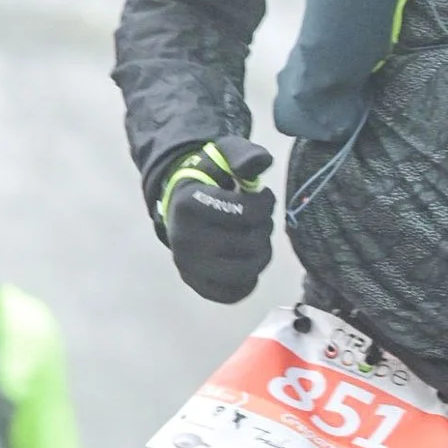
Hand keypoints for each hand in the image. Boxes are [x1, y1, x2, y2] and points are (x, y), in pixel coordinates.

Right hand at [158, 141, 275, 304]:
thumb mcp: (225, 155)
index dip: (266, 203)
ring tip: (256, 237)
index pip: (247, 213)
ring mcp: (188, 265)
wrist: (181, 203)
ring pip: (246, 270)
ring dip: (262, 252)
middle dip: (264, 227)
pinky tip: (245, 257)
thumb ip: (245, 155)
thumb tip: (262, 163)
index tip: (262, 196)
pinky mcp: (196, 284)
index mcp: (190, 205)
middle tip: (259, 218)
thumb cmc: (210, 178)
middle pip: (251, 243)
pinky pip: (234, 292)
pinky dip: (248, 278)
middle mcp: (183, 239)